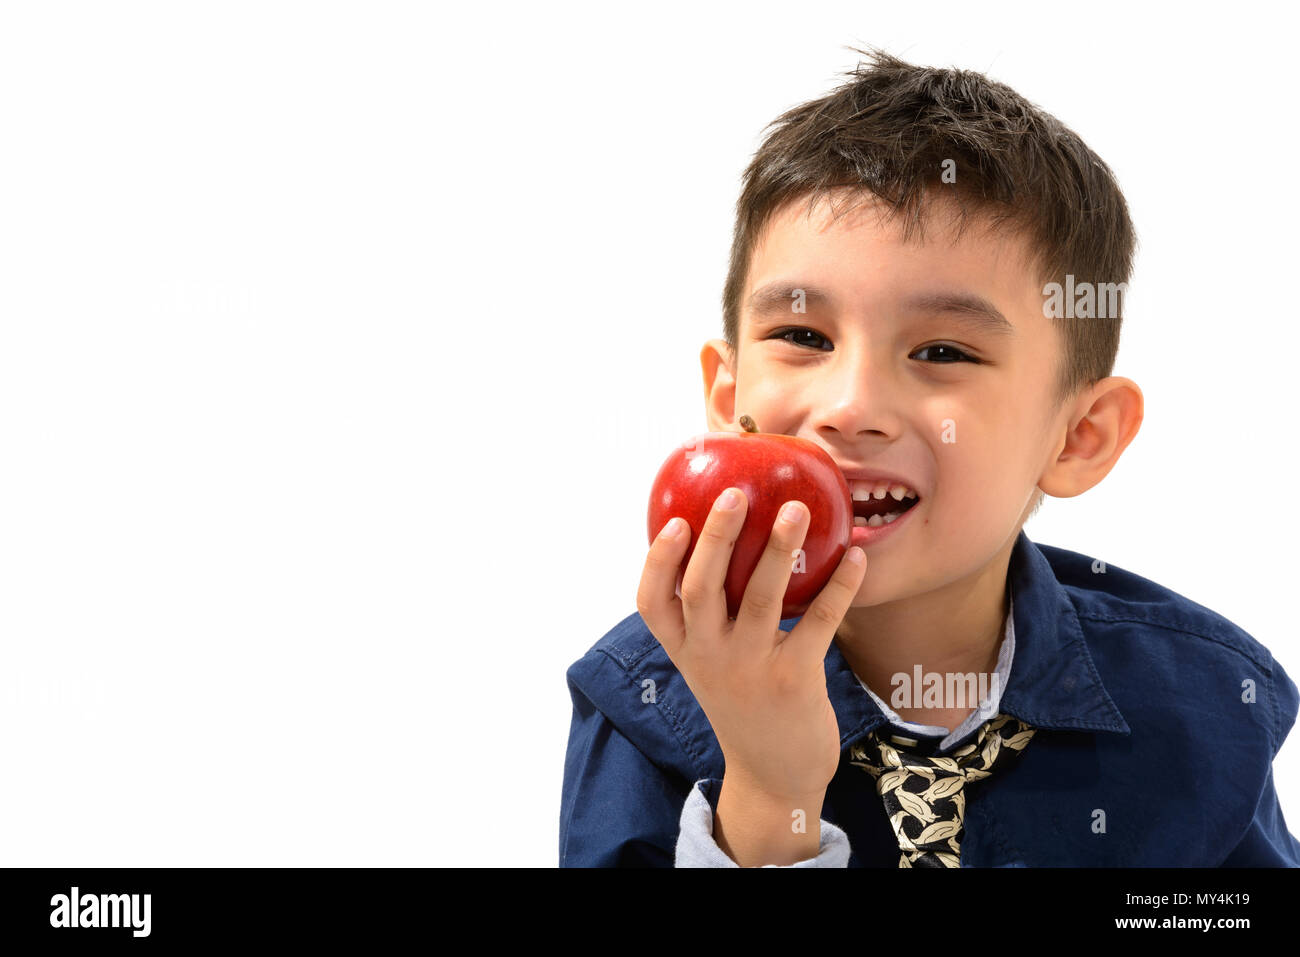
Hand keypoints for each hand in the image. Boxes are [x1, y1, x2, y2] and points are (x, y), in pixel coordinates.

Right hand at [636, 487, 866, 801]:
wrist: (774, 775)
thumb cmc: (745, 700)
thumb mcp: (712, 664)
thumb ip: (712, 617)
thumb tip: (729, 541)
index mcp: (685, 649)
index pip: (652, 603)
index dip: (658, 560)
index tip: (673, 521)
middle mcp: (710, 657)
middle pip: (702, 587)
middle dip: (717, 536)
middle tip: (735, 493)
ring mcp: (751, 669)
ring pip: (761, 598)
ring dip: (778, 549)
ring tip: (797, 509)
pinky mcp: (795, 680)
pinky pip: (819, 622)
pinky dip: (840, 586)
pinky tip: (856, 557)